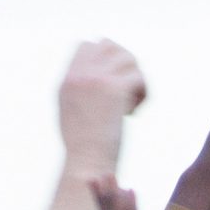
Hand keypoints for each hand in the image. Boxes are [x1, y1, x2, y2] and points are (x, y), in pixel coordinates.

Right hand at [57, 37, 148, 174]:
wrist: (86, 164)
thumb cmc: (82, 149)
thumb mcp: (72, 113)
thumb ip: (81, 89)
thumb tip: (105, 75)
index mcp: (67, 79)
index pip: (87, 45)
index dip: (104, 59)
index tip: (111, 83)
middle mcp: (80, 74)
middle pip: (110, 46)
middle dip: (123, 65)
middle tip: (125, 91)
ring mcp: (97, 78)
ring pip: (128, 58)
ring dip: (135, 79)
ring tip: (130, 104)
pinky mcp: (115, 88)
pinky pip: (139, 77)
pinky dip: (142, 94)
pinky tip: (131, 112)